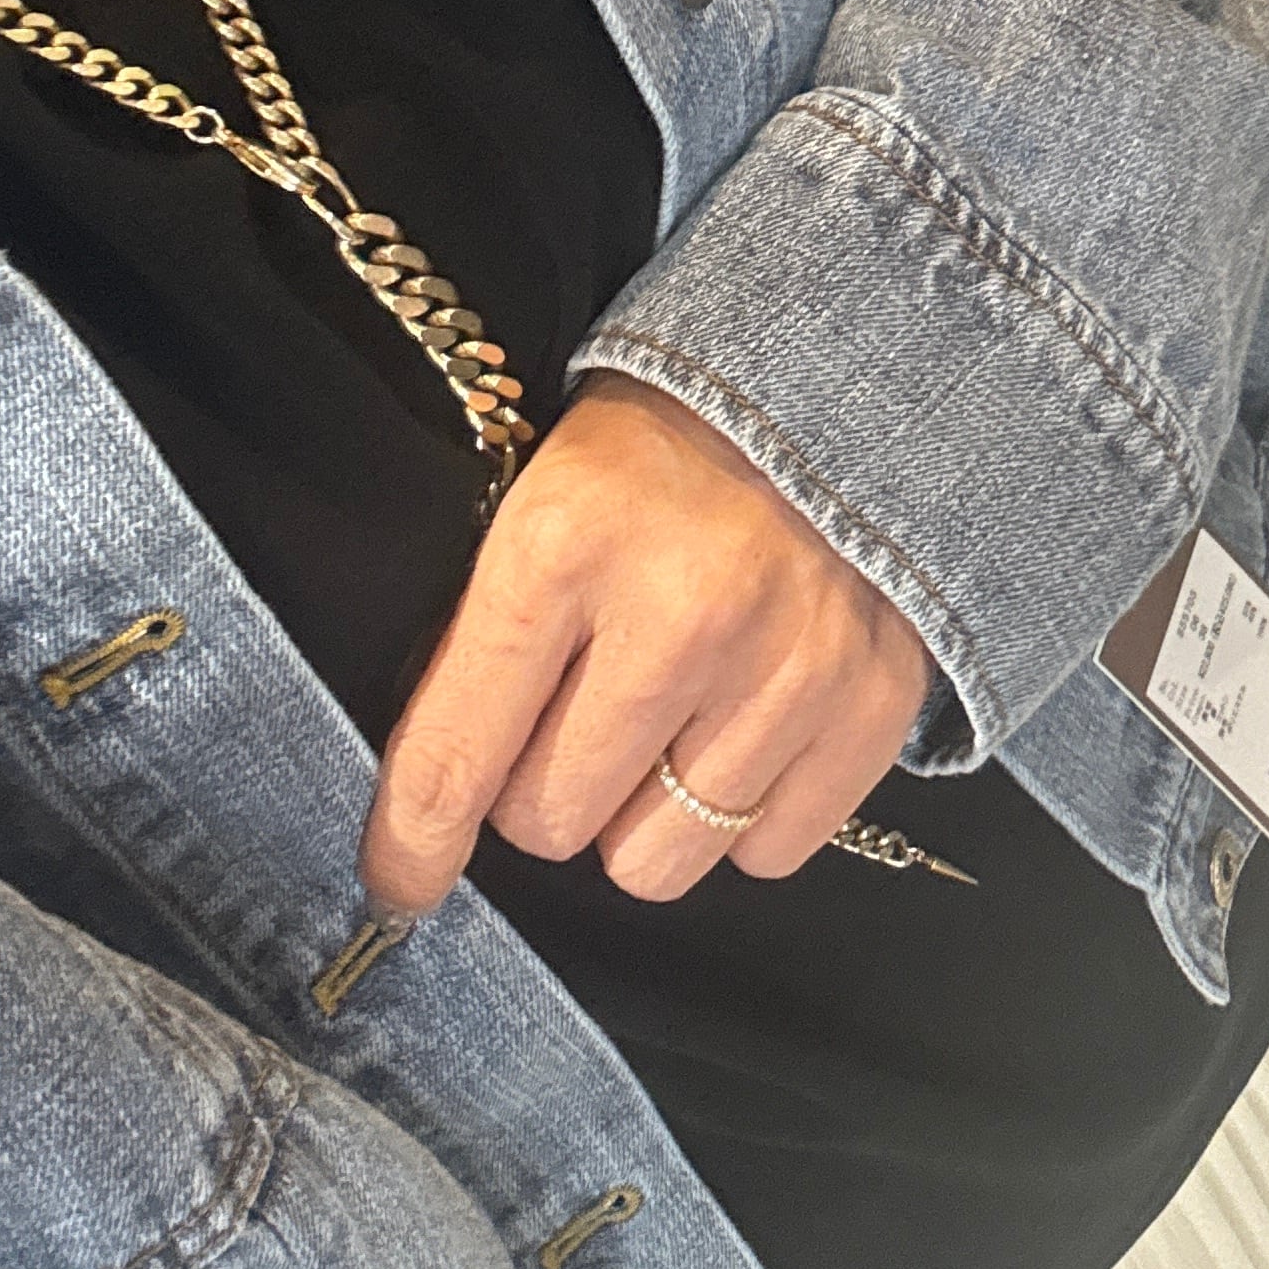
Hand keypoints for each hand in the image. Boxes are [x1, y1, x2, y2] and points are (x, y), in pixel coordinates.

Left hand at [359, 371, 931, 915]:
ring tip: (665, 725)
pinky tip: (743, 729)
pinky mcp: (870, 704)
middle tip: (572, 720)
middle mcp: (680, 613)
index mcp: (564, 545)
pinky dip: (746, 815)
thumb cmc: (659, 449)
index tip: (399, 884)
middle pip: (554, 823)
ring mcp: (786, 667)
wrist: (833, 384)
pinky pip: (767, 853)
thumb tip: (432, 803)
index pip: (458, 752)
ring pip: (657, 861)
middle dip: (544, 792)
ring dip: (644, 815)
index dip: (411, 842)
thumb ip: (483, 642)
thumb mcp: (540, 502)